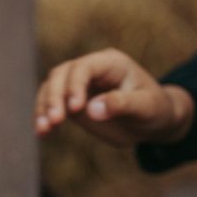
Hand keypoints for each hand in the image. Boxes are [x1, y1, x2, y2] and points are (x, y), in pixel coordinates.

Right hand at [34, 48, 193, 145]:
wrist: (152, 122)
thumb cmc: (155, 110)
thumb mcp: (146, 107)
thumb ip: (121, 105)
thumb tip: (92, 109)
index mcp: (110, 63)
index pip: (84, 67)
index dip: (75, 85)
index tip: (74, 109)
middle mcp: (90, 69)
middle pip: (61, 74)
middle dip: (54, 97)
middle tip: (55, 121)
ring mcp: (78, 85)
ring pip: (50, 88)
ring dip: (43, 108)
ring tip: (43, 130)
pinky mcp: (70, 101)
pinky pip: (50, 105)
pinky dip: (43, 117)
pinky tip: (42, 133)